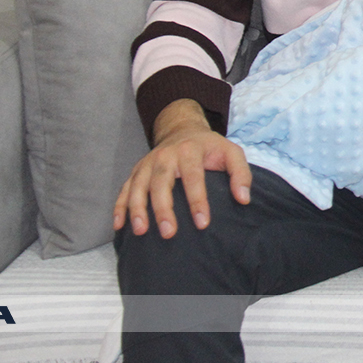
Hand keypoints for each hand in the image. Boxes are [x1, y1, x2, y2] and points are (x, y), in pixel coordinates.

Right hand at [112, 99, 251, 238]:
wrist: (182, 129)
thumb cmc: (209, 147)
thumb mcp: (231, 152)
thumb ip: (241, 173)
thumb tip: (243, 199)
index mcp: (190, 150)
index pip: (193, 177)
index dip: (197, 201)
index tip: (203, 223)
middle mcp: (165, 155)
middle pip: (161, 182)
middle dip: (163, 208)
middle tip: (168, 233)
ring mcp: (147, 163)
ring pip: (138, 186)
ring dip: (137, 209)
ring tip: (140, 231)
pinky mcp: (136, 171)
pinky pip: (124, 189)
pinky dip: (120, 206)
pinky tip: (119, 225)